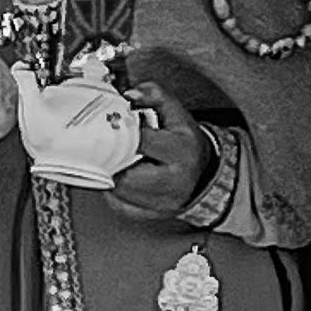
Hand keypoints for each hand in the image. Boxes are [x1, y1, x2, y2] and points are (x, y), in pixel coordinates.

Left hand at [105, 93, 214, 217]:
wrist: (204, 174)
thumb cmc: (187, 144)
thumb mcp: (178, 113)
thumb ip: (154, 95)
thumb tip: (130, 95)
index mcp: (181, 151)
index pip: (142, 142)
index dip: (120, 132)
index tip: (110, 125)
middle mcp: (174, 181)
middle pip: (126, 174)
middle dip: (112, 159)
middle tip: (106, 147)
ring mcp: (162, 203)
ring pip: (119, 192)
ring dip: (110, 174)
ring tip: (112, 159)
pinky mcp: (150, 215)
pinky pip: (119, 206)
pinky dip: (113, 191)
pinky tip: (117, 177)